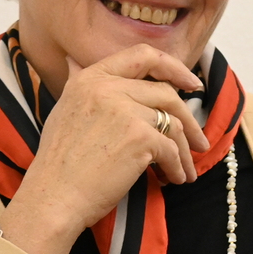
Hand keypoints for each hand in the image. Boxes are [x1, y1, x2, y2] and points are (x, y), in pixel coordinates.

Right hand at [0, 45, 210, 253]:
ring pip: (172, 124)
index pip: (142, 56)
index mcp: (90, 78)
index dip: (174, 68)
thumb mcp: (64, 110)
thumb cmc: (59, 162)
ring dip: (185, 150)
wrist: (53, 198)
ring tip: (186, 169)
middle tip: (200, 142)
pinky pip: (171, 149)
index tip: (193, 84)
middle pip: (166, 94)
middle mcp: (108, 88)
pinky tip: (174, 179)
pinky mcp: (140, 137)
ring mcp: (125, 111)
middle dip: (188, 121)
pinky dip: (177, 166)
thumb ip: (80, 85)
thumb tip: (74, 60)